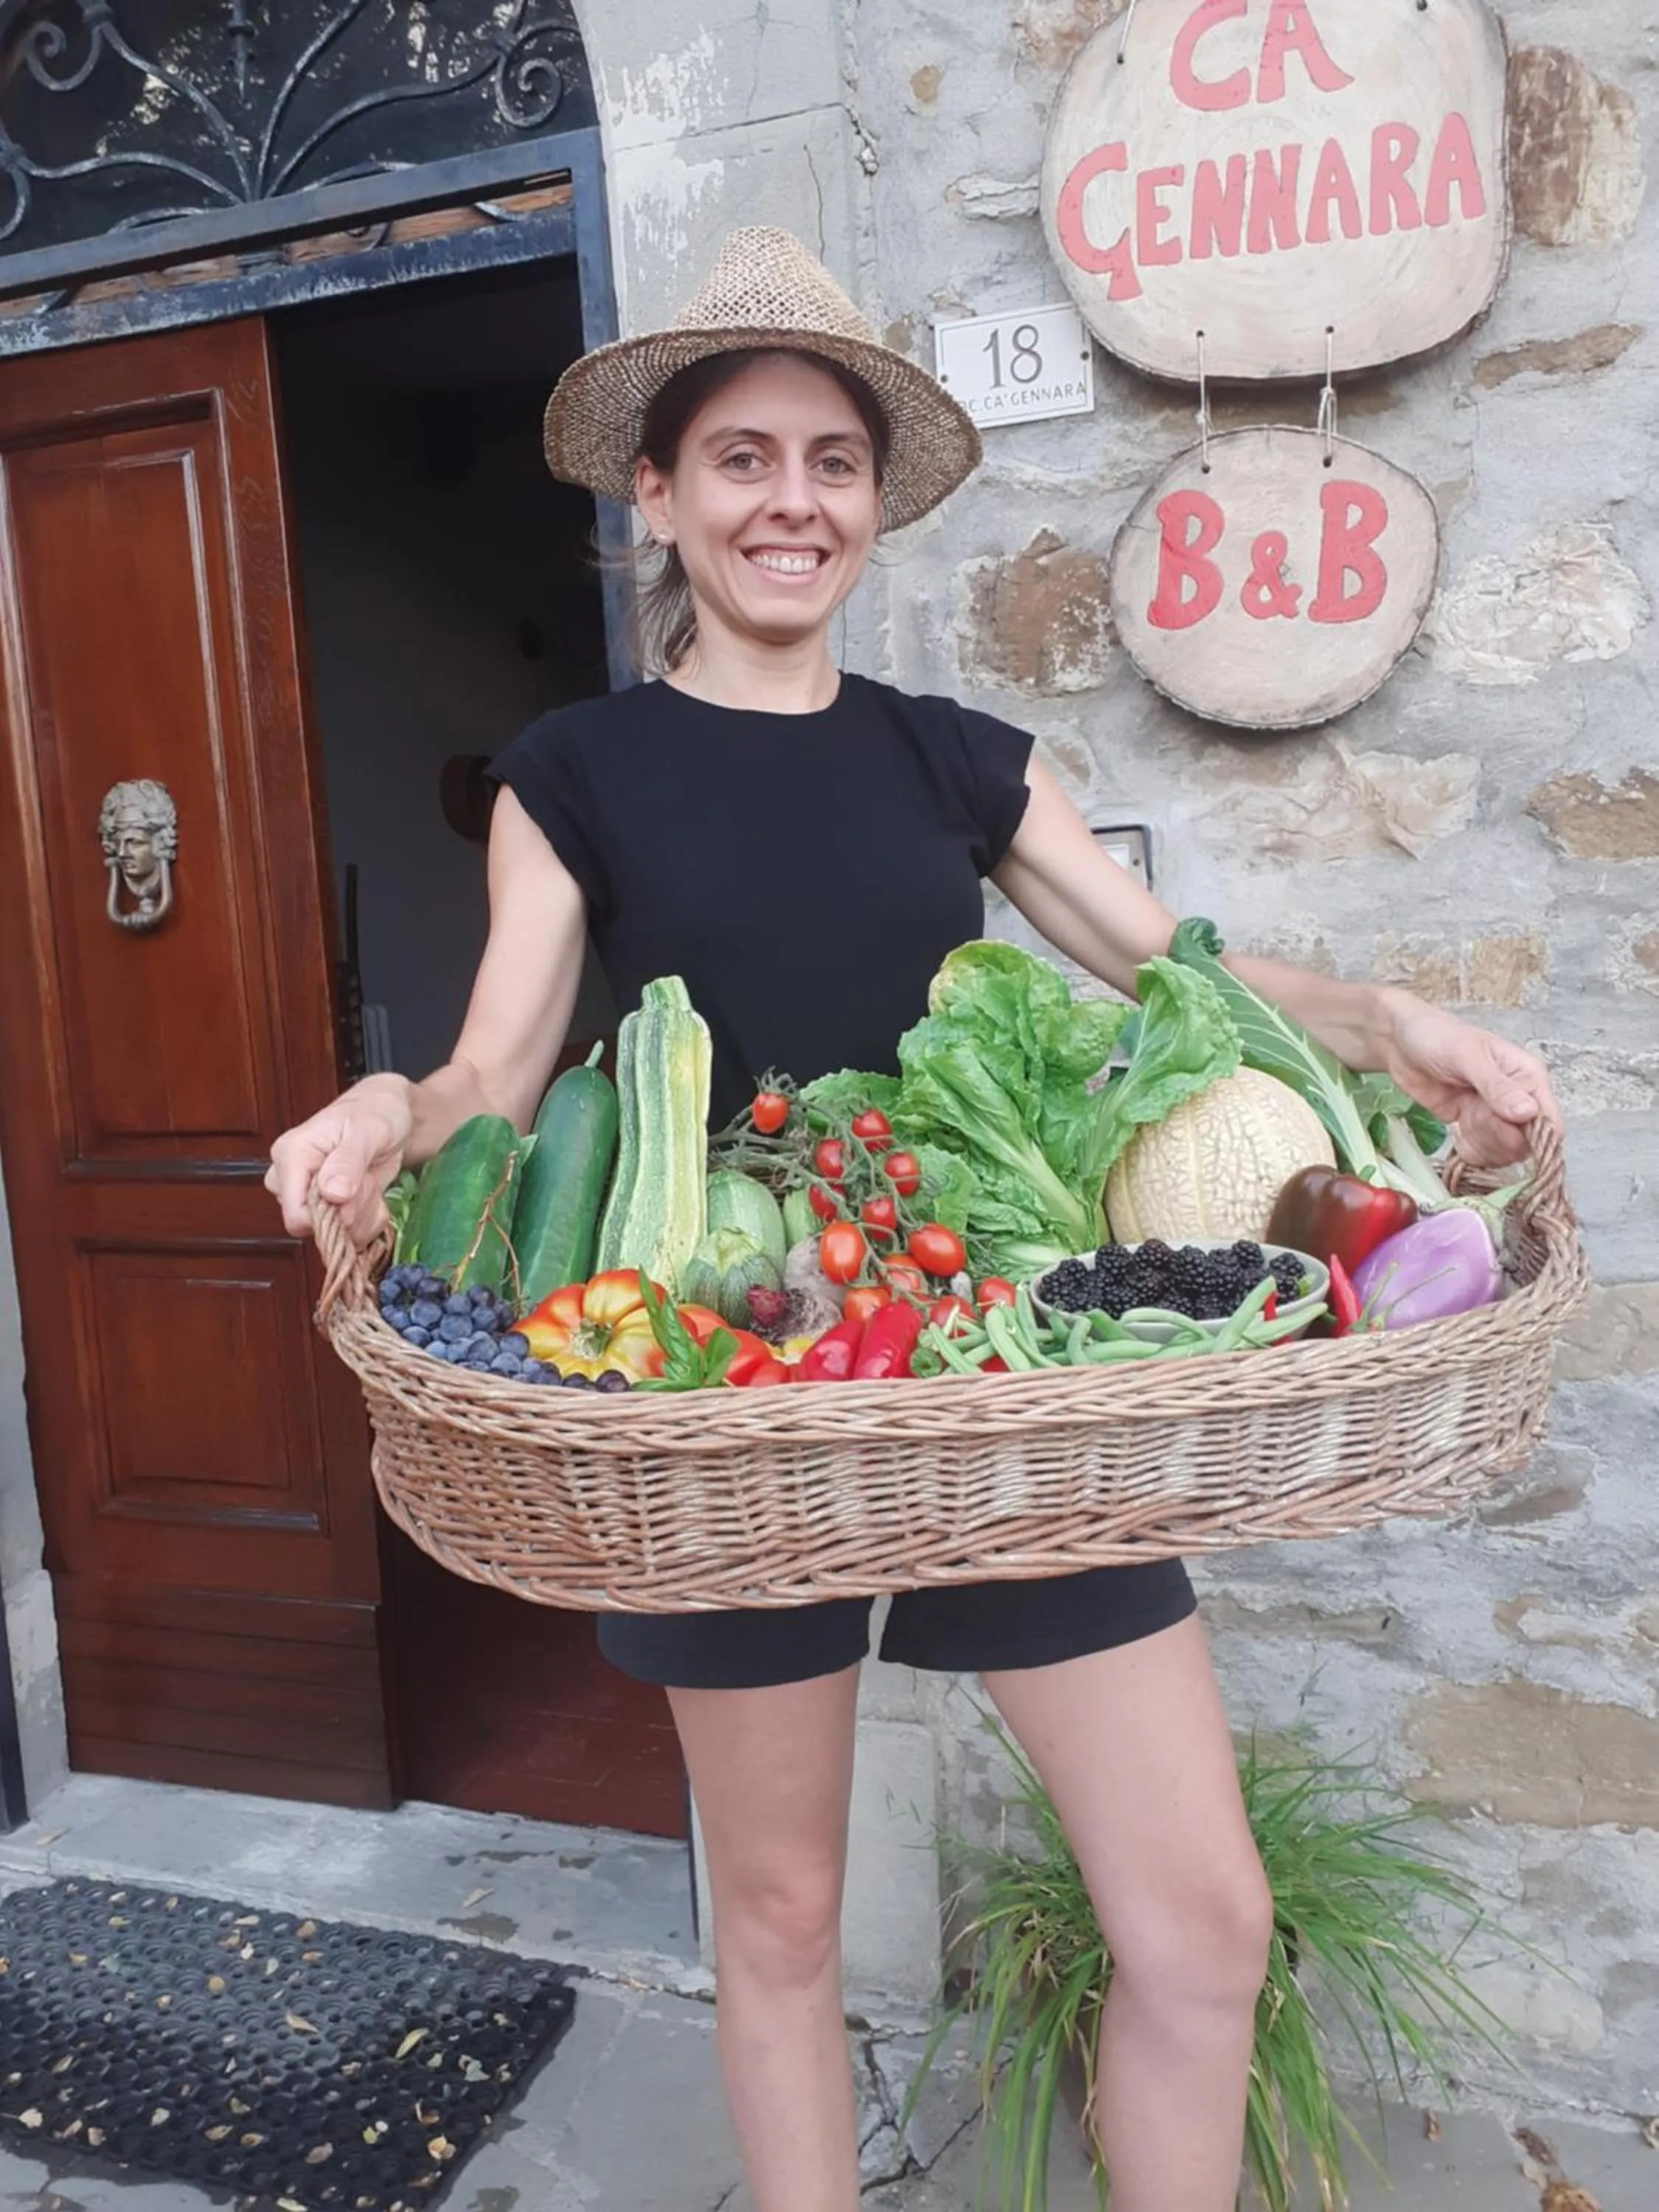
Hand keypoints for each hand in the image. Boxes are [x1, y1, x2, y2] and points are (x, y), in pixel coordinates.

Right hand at [265, 1077, 413, 1245]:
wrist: (389, 1113)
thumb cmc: (375, 1112)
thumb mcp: (368, 1130)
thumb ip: (348, 1161)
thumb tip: (332, 1194)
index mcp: (290, 1156)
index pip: (296, 1215)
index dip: (331, 1215)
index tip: (357, 1188)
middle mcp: (291, 1181)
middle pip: (317, 1227)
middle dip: (354, 1209)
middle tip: (367, 1176)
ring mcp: (307, 1197)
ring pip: (336, 1235)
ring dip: (365, 1213)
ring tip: (370, 1178)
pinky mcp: (326, 1209)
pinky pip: (349, 1235)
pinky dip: (370, 1219)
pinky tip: (373, 1193)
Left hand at [1382, 995, 1559, 1167]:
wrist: (1399, 1041)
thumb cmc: (1436, 1036)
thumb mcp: (1466, 1056)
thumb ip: (1496, 1087)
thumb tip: (1529, 1113)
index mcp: (1528, 1075)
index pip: (1550, 1121)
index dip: (1533, 1137)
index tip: (1503, 1131)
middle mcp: (1519, 1097)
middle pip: (1528, 1142)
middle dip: (1499, 1138)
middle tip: (1472, 1117)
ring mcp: (1496, 1114)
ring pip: (1506, 1151)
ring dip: (1483, 1144)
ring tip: (1463, 1119)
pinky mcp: (1473, 1125)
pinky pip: (1484, 1151)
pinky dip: (1472, 1150)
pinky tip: (1458, 1133)